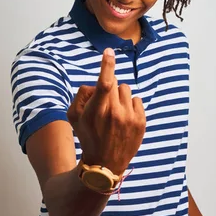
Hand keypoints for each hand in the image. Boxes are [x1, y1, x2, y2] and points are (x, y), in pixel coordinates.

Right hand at [66, 48, 145, 174]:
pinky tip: (123, 117)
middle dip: (108, 88)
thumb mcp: (74, 116)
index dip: (107, 64)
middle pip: (114, 83)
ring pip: (125, 89)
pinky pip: (136, 99)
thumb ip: (81, 95)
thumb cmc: (87, 135)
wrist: (105, 163)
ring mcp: (130, 118)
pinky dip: (129, 104)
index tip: (109, 51)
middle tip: (103, 103)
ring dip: (119, 96)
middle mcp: (115, 113)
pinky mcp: (141, 122)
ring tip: (114, 112)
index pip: (104, 83)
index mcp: (96, 111)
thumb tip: (95, 84)